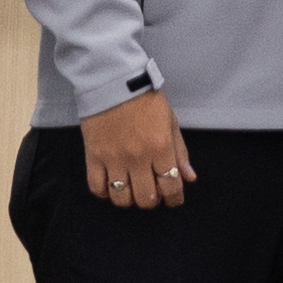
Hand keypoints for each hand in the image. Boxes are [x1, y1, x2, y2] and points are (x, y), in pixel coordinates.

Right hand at [83, 88, 195, 208]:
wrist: (114, 82)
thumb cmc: (145, 100)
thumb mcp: (170, 122)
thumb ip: (180, 153)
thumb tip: (189, 178)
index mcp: (160, 148)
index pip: (171, 187)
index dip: (174, 199)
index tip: (173, 199)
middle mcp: (138, 157)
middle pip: (146, 198)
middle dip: (152, 200)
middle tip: (151, 191)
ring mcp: (114, 158)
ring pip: (121, 198)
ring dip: (129, 199)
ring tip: (131, 188)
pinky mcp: (93, 156)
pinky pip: (97, 187)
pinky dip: (105, 192)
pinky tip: (111, 184)